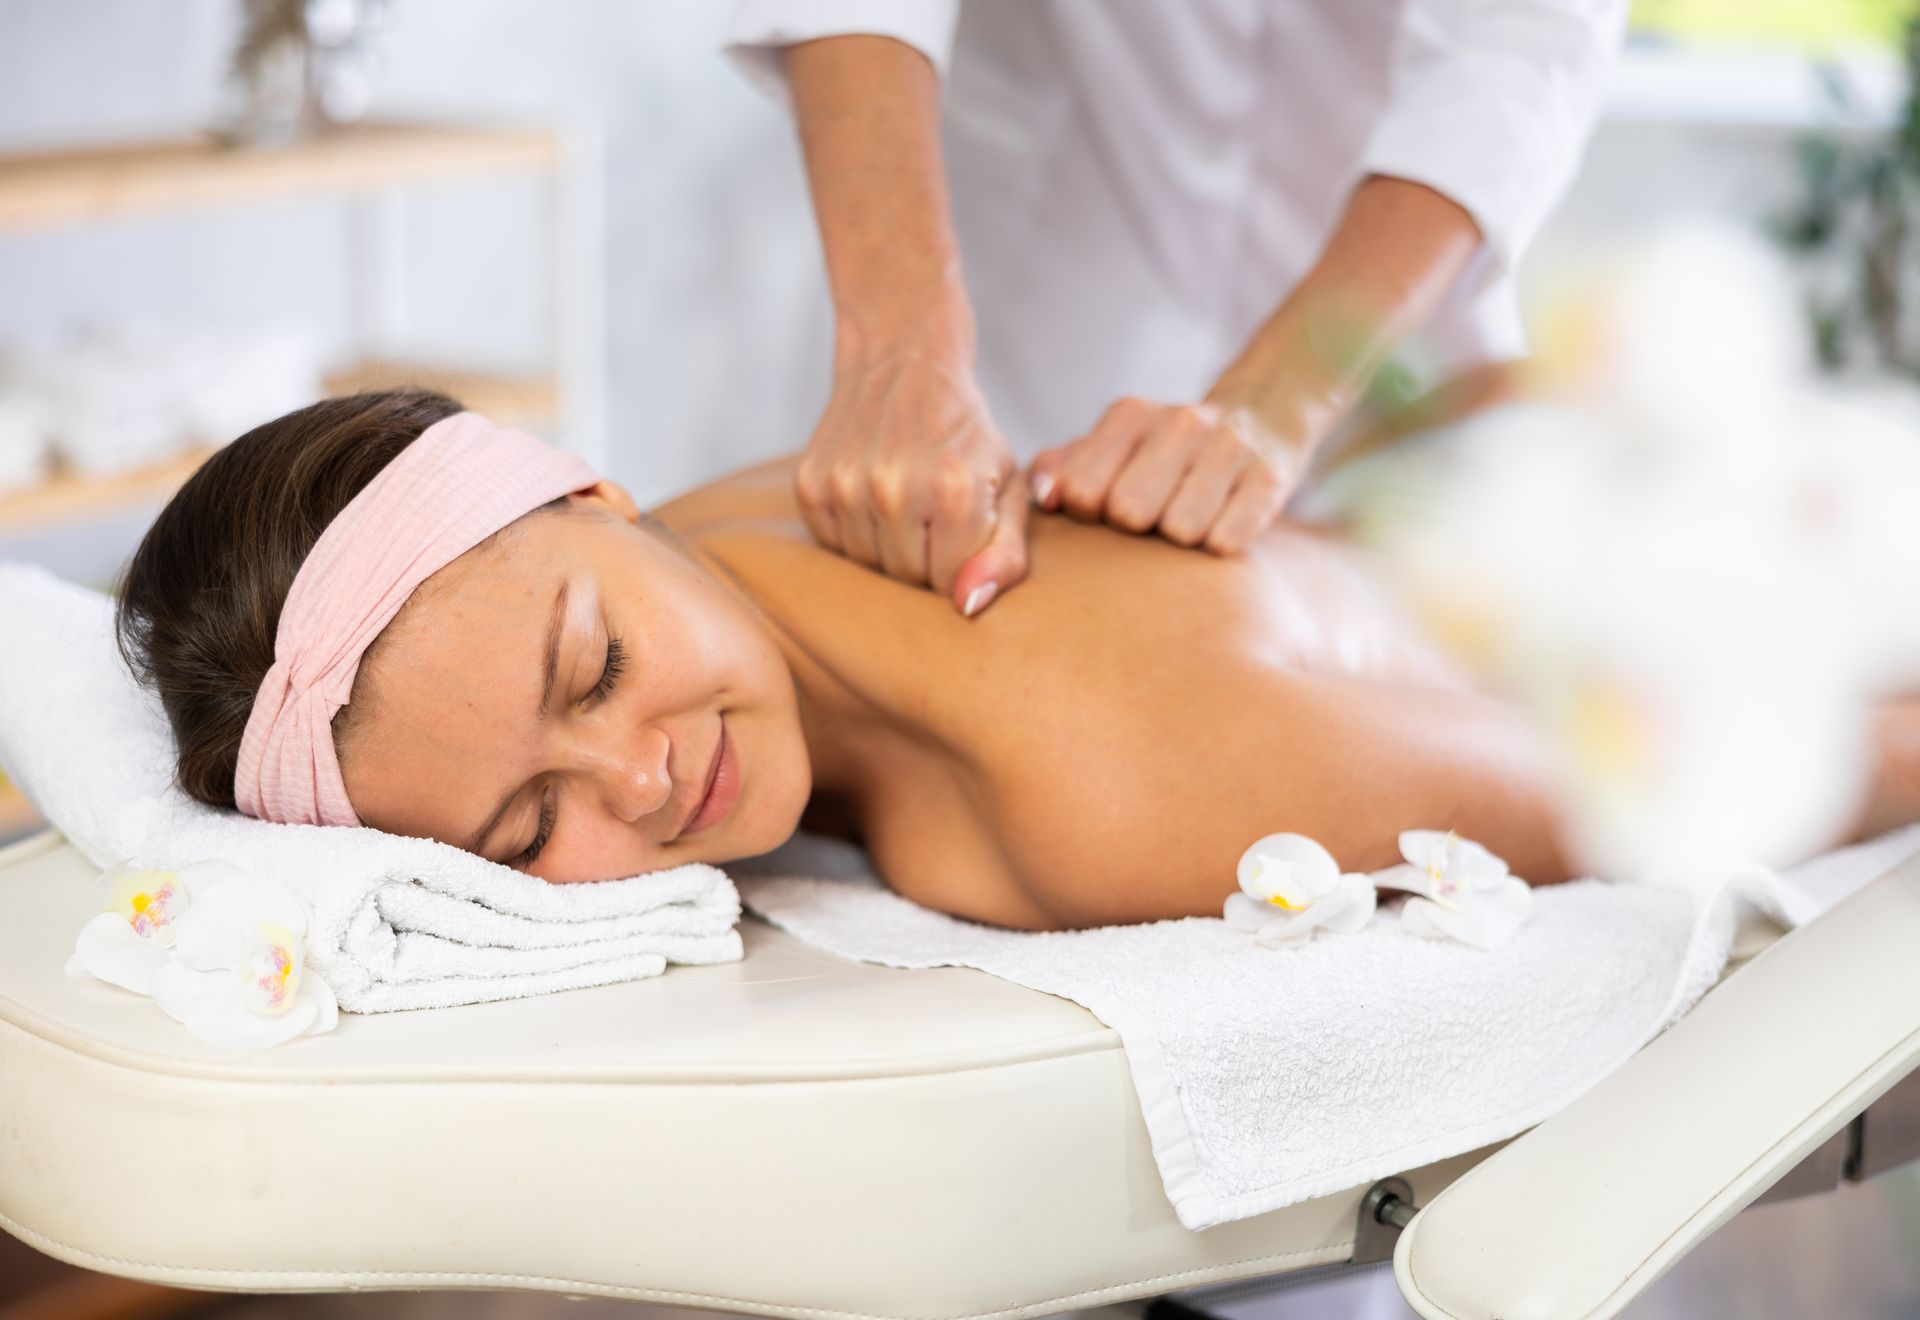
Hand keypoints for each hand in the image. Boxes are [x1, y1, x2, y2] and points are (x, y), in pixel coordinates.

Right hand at [796, 353, 1028, 614]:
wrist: (903, 363)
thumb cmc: (966, 436)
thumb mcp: (1008, 488)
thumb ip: (1005, 556)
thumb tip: (968, 607)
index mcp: (954, 492)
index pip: (951, 585)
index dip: (959, 563)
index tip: (963, 526)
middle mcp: (895, 490)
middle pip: (908, 580)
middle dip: (925, 556)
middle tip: (933, 510)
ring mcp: (846, 488)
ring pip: (869, 567)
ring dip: (888, 545)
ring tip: (903, 499)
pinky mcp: (810, 487)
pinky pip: (835, 547)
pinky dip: (854, 530)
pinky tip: (871, 493)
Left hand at [1028, 398, 1303, 553]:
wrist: (1263, 416)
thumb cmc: (1164, 451)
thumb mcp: (1112, 446)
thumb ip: (1062, 468)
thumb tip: (1044, 497)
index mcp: (1131, 415)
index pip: (1080, 489)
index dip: (1088, 513)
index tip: (1105, 511)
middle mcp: (1181, 424)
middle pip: (1129, 512)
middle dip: (1135, 529)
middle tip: (1153, 520)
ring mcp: (1229, 448)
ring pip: (1181, 530)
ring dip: (1180, 541)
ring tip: (1188, 523)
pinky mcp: (1270, 479)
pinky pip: (1227, 540)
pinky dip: (1218, 545)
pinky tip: (1221, 527)